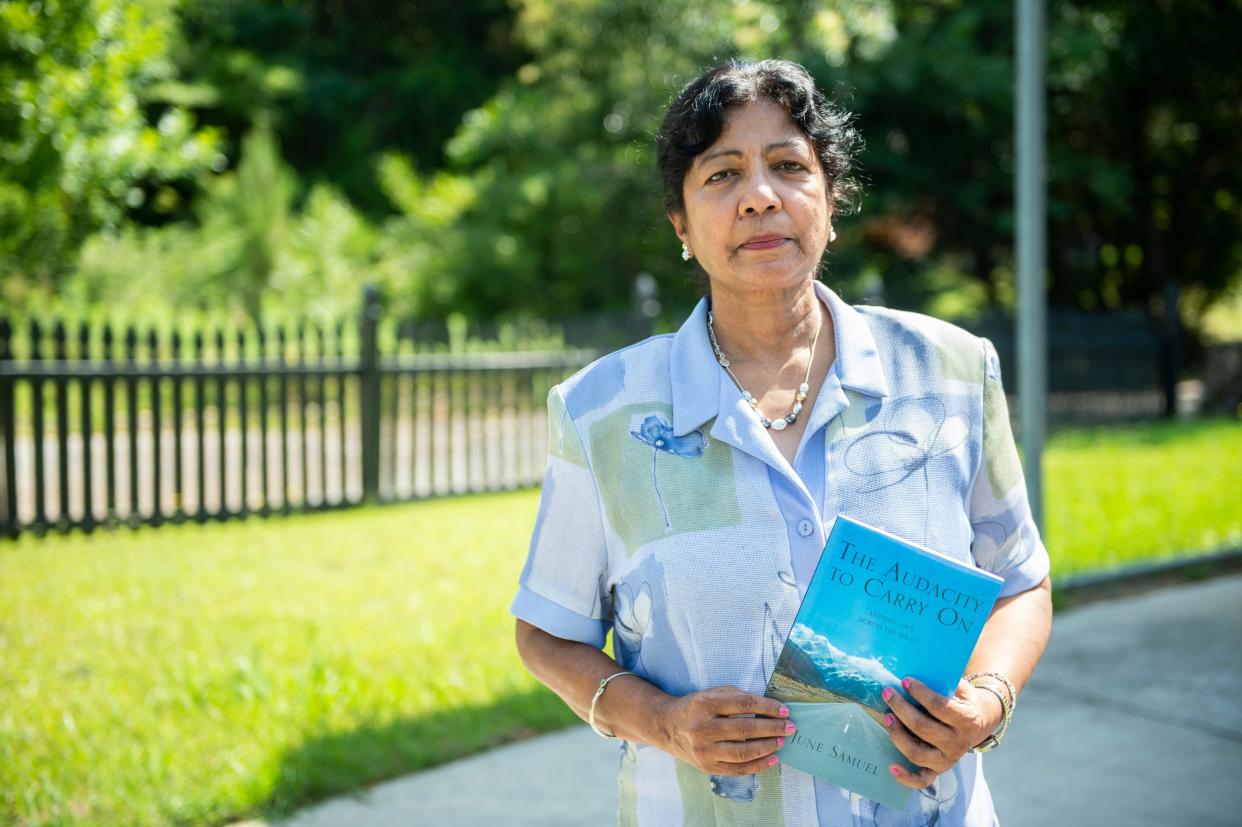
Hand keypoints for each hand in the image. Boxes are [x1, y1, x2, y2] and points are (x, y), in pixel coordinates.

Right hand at [656, 685, 792, 775]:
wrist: (667, 726)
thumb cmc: (696, 707)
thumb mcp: (713, 693)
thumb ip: (738, 697)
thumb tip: (770, 708)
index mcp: (705, 704)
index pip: (744, 704)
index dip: (767, 707)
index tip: (785, 711)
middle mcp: (702, 727)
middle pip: (745, 729)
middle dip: (772, 728)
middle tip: (789, 727)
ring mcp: (703, 750)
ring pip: (742, 752)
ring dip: (767, 747)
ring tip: (781, 742)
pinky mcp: (706, 766)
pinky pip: (737, 769)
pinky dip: (757, 765)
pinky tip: (771, 758)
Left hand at [881, 677, 1002, 788]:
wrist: (979, 722)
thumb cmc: (963, 700)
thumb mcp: (961, 688)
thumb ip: (943, 682)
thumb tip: (914, 670)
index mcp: (967, 720)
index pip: (939, 707)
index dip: (919, 693)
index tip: (904, 680)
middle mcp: (958, 743)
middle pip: (924, 728)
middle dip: (902, 709)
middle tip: (887, 693)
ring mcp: (948, 759)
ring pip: (918, 753)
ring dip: (898, 735)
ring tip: (886, 717)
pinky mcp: (939, 770)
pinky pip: (922, 779)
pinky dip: (906, 777)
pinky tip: (891, 766)